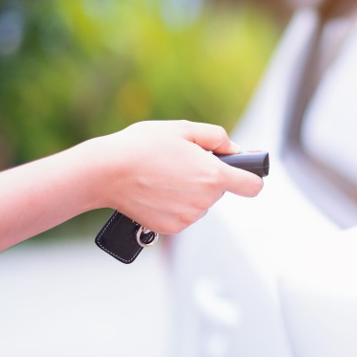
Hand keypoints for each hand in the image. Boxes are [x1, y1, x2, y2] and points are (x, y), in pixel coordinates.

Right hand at [89, 120, 263, 233]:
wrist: (104, 172)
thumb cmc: (142, 146)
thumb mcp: (183, 129)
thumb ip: (217, 138)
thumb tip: (236, 150)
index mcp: (213, 176)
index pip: (253, 186)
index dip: (252, 177)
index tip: (245, 171)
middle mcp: (205, 201)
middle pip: (220, 191)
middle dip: (208, 178)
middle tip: (181, 163)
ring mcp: (188, 217)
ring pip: (201, 203)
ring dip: (190, 191)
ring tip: (164, 176)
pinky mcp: (171, 228)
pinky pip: (183, 215)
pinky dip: (174, 205)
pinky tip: (157, 191)